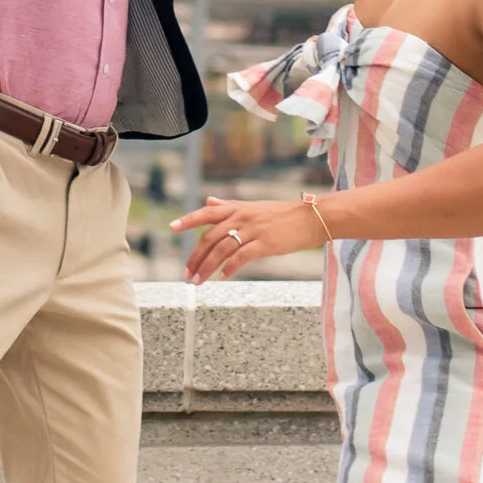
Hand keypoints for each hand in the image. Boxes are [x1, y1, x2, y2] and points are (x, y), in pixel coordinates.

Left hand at [171, 193, 320, 283]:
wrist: (310, 217)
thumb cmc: (282, 214)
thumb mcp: (253, 206)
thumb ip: (228, 205)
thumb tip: (209, 200)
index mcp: (237, 208)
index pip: (207, 212)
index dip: (188, 220)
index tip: (172, 227)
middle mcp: (241, 217)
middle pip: (210, 237)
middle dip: (195, 257)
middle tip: (187, 274)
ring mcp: (253, 230)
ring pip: (221, 249)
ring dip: (207, 267)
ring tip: (199, 281)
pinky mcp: (264, 243)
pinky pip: (241, 257)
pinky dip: (229, 268)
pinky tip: (222, 278)